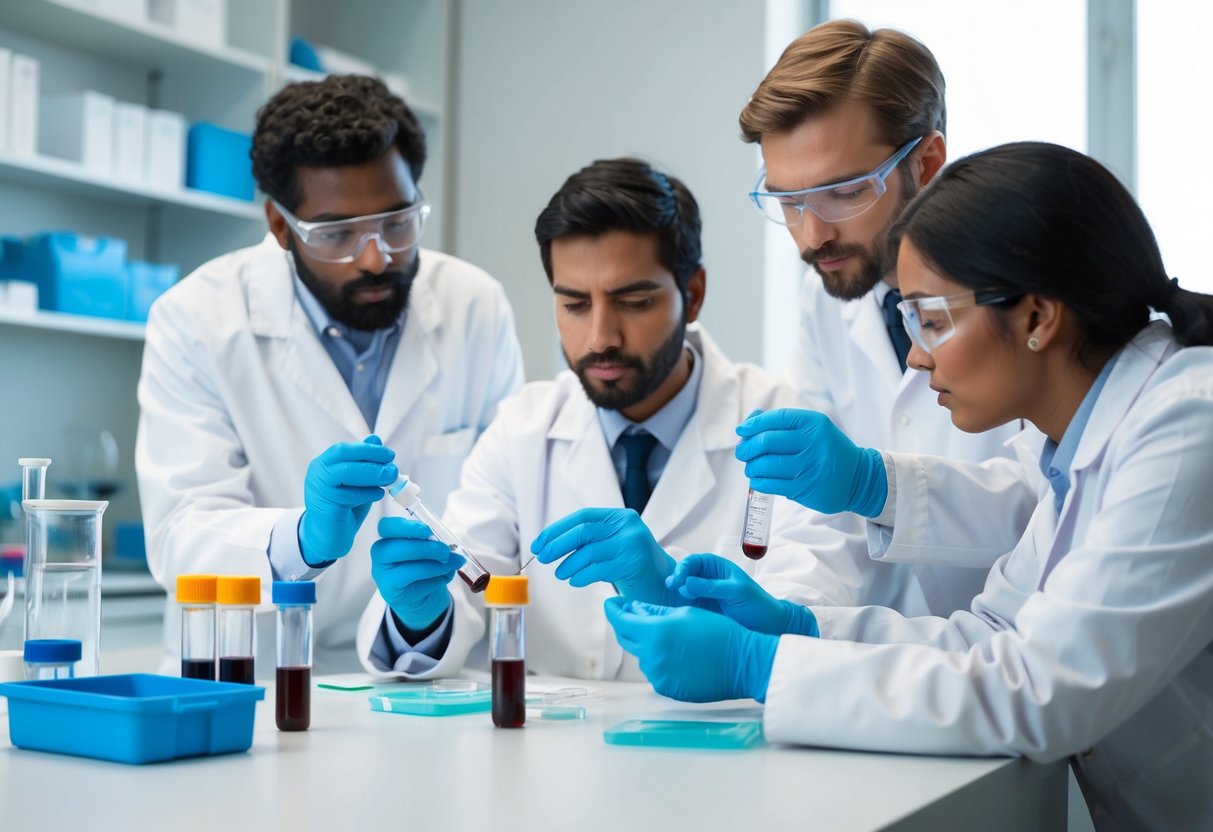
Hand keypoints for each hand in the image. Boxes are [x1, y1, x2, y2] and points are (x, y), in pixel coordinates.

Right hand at [299, 435, 397, 565]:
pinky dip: (367, 494)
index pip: (344, 448)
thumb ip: (364, 462)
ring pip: (345, 473)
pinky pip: (348, 496)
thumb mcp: (357, 481)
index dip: (368, 449)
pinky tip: (378, 496)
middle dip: (371, 459)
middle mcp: (317, 472)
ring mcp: (317, 488)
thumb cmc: (344, 506)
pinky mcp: (324, 506)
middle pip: (343, 455)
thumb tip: (376, 439)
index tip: (389, 455)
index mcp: (324, 463)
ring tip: (389, 480)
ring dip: (372, 475)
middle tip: (392, 467)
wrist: (328, 535)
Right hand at [370, 516, 465, 631]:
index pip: (387, 526)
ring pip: (408, 569)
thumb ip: (436, 543)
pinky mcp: (393, 593)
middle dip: (424, 549)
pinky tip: (443, 577)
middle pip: (394, 548)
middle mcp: (381, 555)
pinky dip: (436, 580)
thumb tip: (453, 549)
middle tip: (445, 551)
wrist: (420, 593)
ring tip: (451, 565)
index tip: (427, 531)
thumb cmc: (422, 563)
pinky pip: (417, 585)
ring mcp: (384, 576)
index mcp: (388, 537)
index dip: (406, 527)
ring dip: (435, 566)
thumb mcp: (429, 547)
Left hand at [530, 508, 675, 604]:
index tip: (539, 543)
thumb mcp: (610, 545)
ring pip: (589, 552)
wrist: (663, 583)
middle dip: (558, 545)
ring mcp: (633, 543)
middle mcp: (628, 526)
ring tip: (561, 573)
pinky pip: (599, 569)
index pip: (582, 516)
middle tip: (543, 558)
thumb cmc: (630, 565)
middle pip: (584, 531)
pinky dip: (582, 576)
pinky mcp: (634, 562)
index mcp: (620, 516)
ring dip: (569, 564)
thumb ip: (588, 540)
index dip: (557, 530)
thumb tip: (548, 545)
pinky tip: (575, 581)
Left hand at [604, 598, 778, 702]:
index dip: (613, 609)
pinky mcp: (667, 689)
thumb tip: (632, 609)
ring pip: (642, 656)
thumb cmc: (719, 632)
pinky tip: (677, 653)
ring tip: (665, 634)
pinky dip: (659, 660)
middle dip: (625, 625)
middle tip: (628, 614)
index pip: (621, 620)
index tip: (611, 602)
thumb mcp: (686, 613)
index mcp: (656, 633)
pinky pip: (655, 671)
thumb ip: (654, 612)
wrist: (743, 662)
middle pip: (626, 639)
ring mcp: (658, 676)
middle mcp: (652, 657)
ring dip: (646, 644)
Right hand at [666, 554, 817, 636]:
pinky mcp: (701, 610)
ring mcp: (702, 594)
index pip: (693, 562)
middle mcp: (706, 578)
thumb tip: (687, 583)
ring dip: (674, 594)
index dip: (683, 568)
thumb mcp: (737, 591)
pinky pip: (685, 606)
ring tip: (670, 599)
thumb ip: (713, 587)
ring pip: (681, 591)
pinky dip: (678, 607)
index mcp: (715, 566)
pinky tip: (675, 610)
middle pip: (683, 575)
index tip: (679, 580)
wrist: (766, 625)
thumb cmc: (756, 603)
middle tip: (672, 588)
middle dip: (675, 579)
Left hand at [735, 408, 886, 516]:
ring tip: (751, 466)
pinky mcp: (803, 489)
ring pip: (765, 465)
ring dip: (751, 466)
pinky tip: (758, 478)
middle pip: (766, 442)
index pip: (776, 419)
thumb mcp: (814, 429)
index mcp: (814, 424)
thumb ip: (783, 423)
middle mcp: (812, 444)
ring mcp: (808, 468)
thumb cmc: (829, 450)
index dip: (754, 424)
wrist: (858, 478)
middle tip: (742, 451)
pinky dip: (757, 480)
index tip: (741, 430)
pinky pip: (769, 484)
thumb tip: (750, 421)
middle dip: (747, 447)